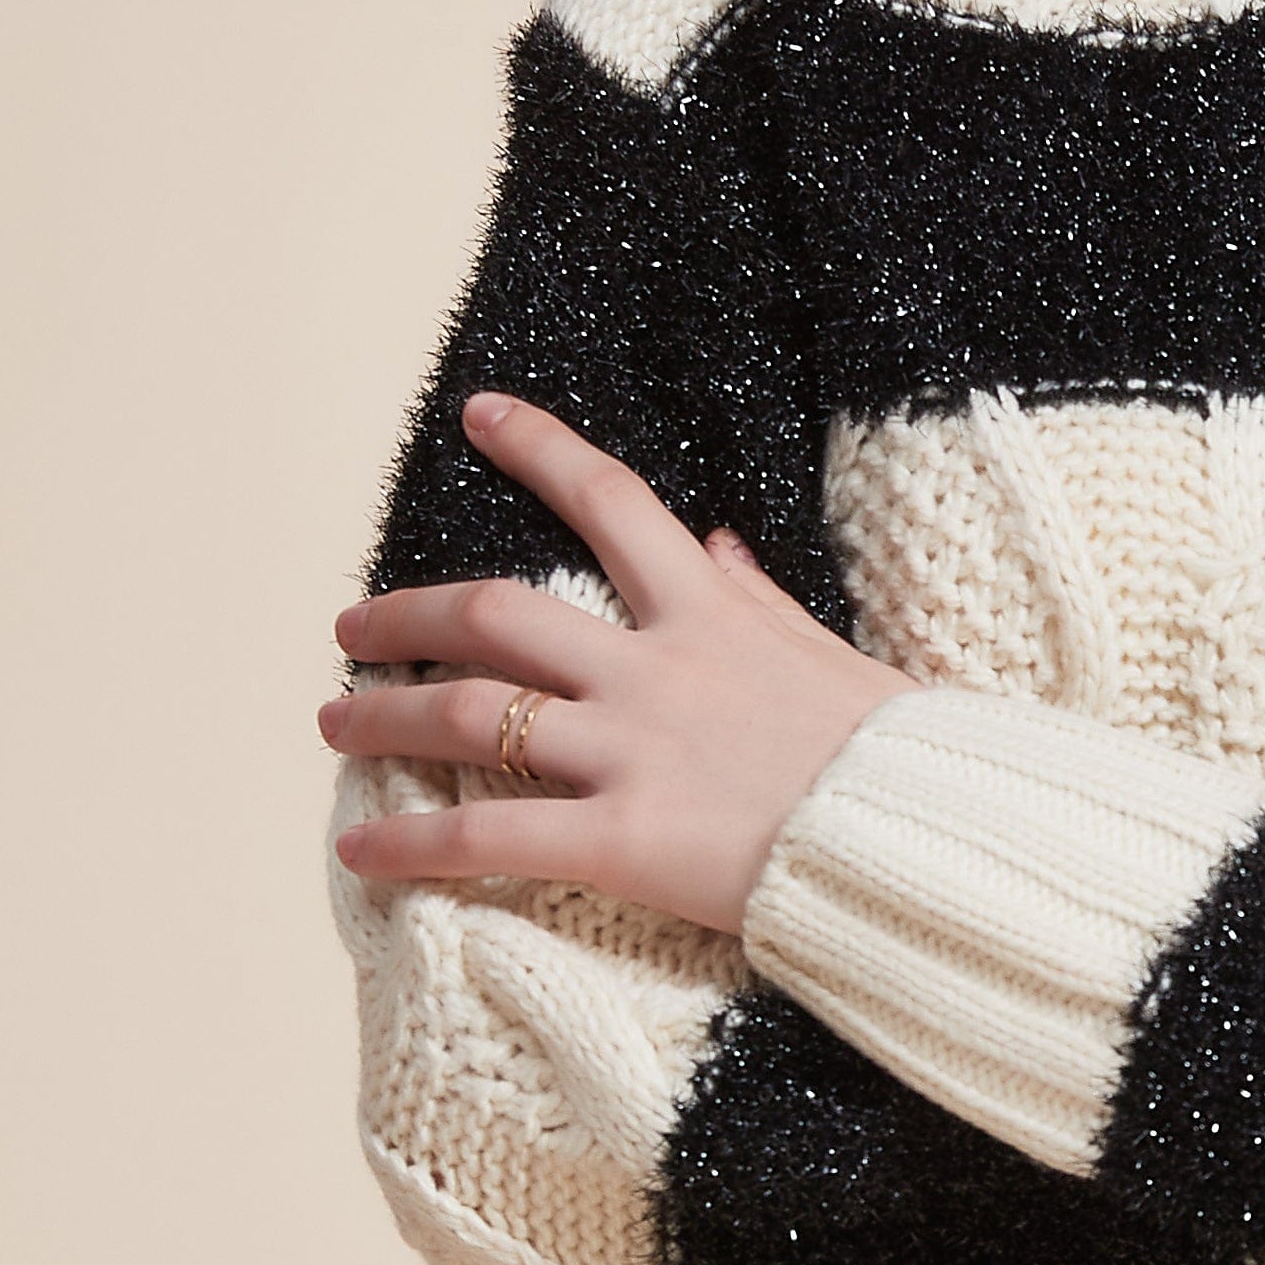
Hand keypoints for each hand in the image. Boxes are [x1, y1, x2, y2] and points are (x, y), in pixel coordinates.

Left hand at [320, 394, 907, 933]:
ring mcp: (630, 751)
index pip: (612, 503)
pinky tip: (357, 848)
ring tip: (332, 721)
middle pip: (496, 616)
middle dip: (408, 615)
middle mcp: (654, 670)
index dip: (538, 449)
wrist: (931, 843)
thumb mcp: (838, 657)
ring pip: (466, 716)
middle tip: (352, 626)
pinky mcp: (619, 839)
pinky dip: (409, 843)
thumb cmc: (901, 759)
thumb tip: (719, 543)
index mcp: (712, 613)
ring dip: (382, 715)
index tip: (480, 415)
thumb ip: (763, 600)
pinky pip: (485, 835)